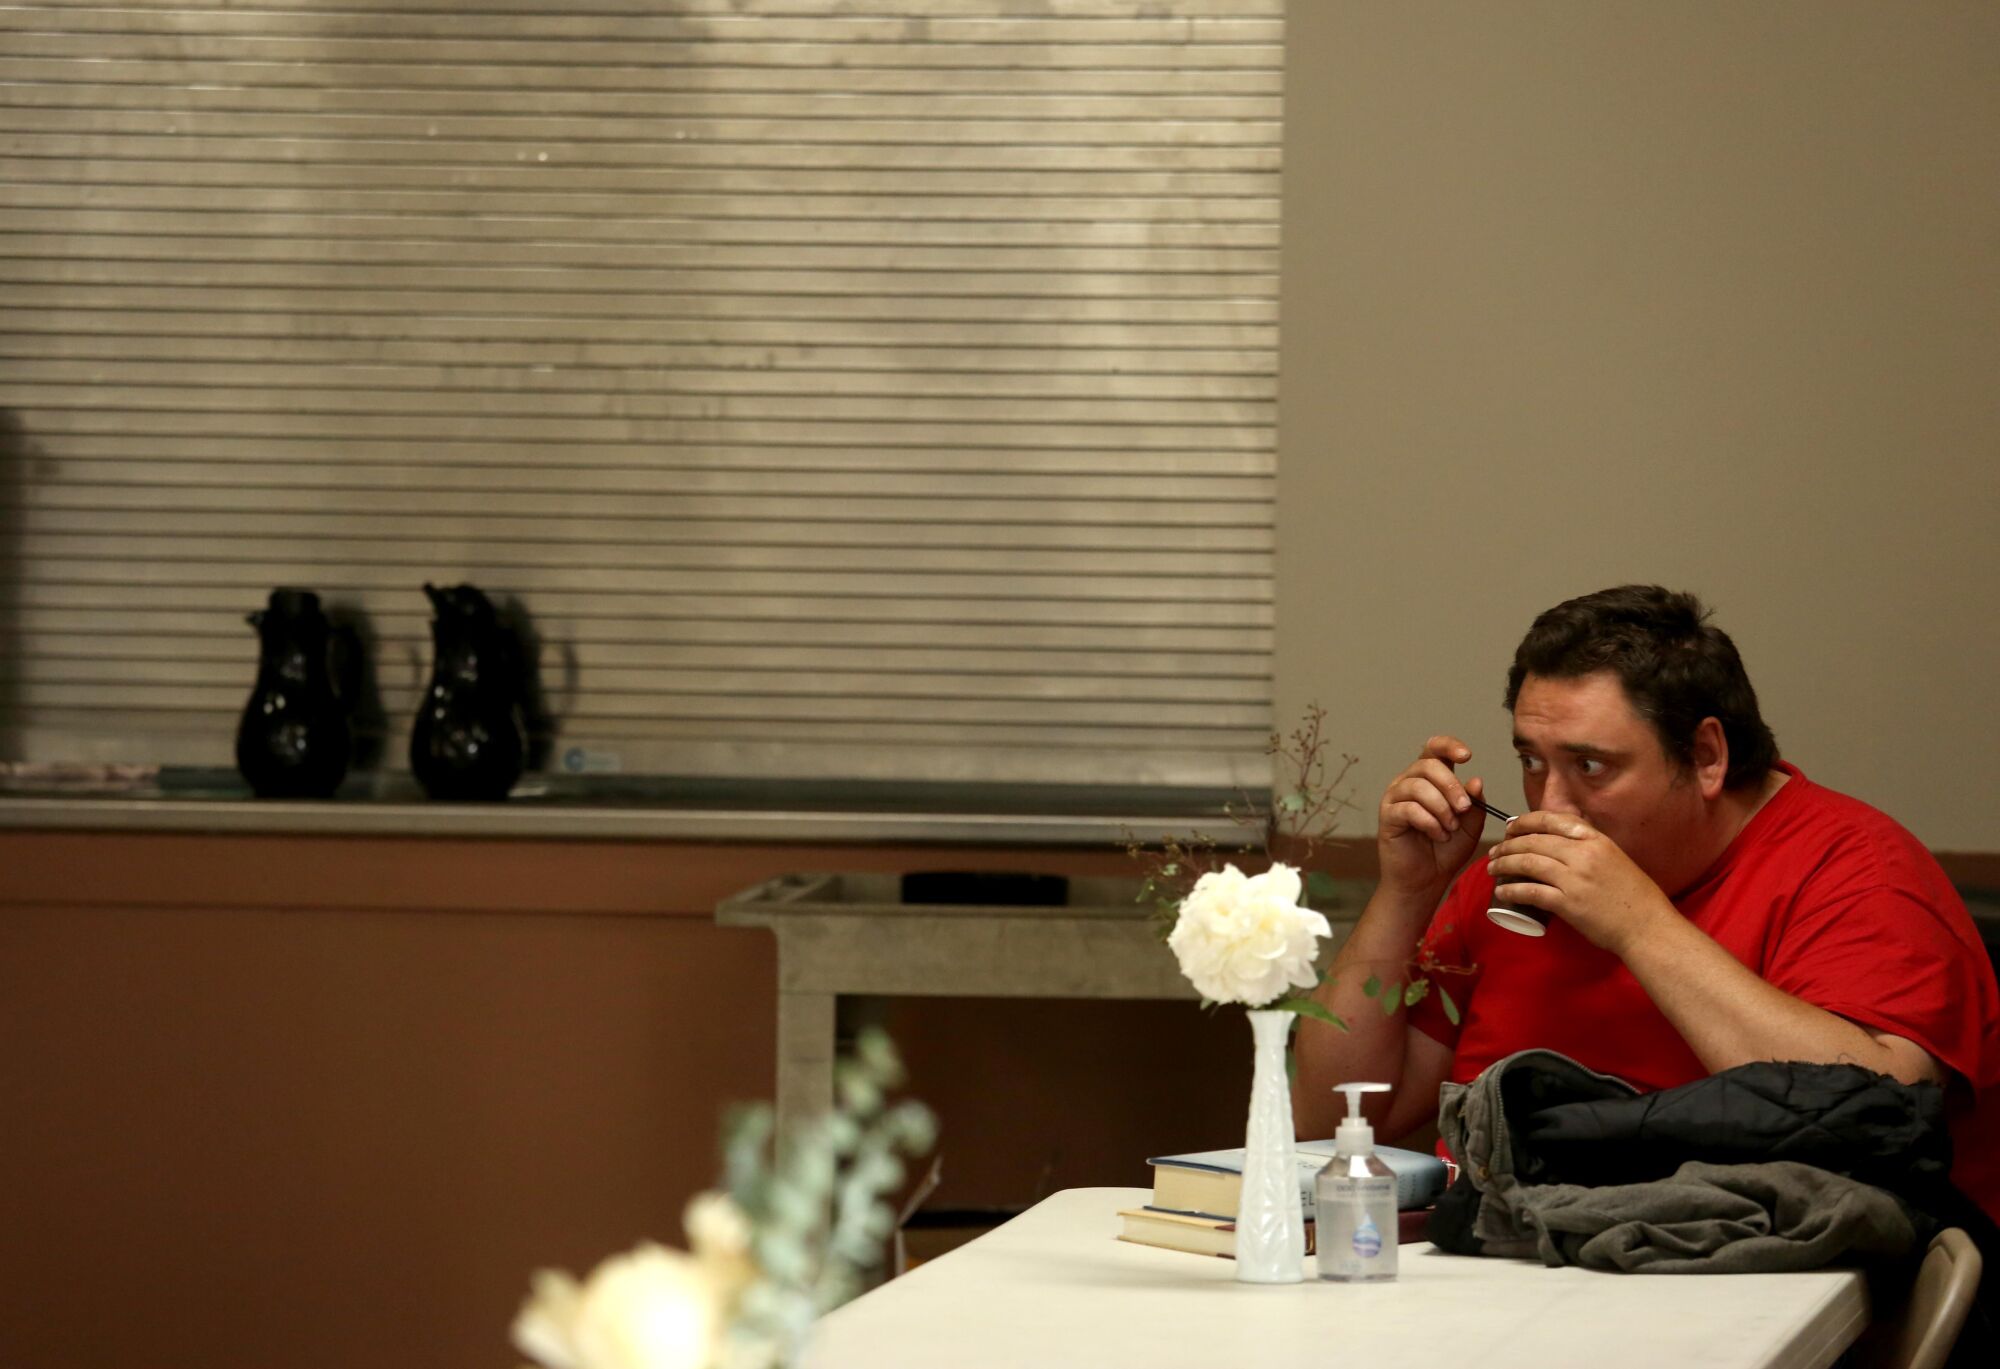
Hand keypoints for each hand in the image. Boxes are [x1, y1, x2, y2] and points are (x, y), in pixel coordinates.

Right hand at [1377, 735, 1488, 900]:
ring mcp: (1395, 798)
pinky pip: (1409, 809)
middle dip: (1451, 786)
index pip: (1434, 749)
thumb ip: (1475, 803)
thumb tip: (1475, 780)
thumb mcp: (1471, 825)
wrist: (1427, 880)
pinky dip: (1430, 822)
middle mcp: (1409, 782)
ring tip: (1450, 829)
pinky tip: (1438, 835)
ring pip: (1418, 786)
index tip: (1467, 756)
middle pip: (1428, 765)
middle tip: (1464, 809)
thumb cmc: (1446, 850)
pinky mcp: (1387, 816)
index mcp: (1429, 779)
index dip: (1449, 746)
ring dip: (1441, 808)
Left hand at [1487, 812, 1675, 954]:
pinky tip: (1501, 891)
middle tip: (1495, 852)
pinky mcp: (1568, 903)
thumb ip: (1590, 848)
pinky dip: (1512, 890)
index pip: (1552, 820)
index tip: (1511, 827)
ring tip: (1491, 869)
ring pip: (1528, 863)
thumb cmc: (1634, 897)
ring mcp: (1575, 878)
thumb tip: (1561, 843)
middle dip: (1508, 845)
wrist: (1648, 927)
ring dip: (1504, 864)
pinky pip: (1531, 892)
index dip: (1526, 821)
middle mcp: (1583, 854)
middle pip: (1534, 841)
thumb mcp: (1615, 858)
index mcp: (1596, 840)